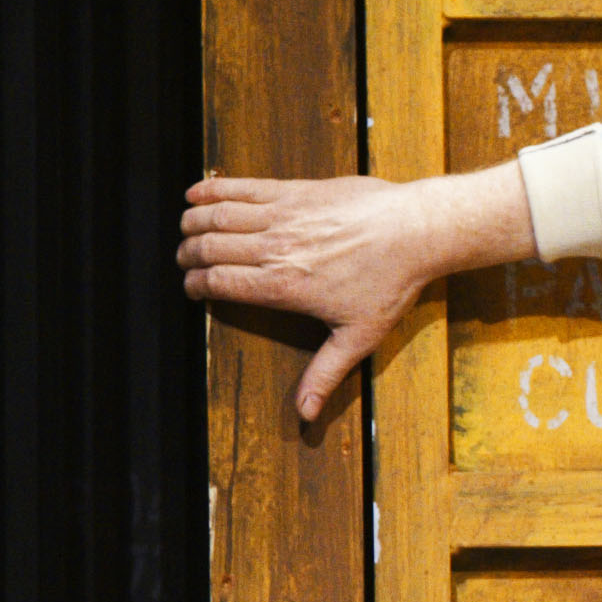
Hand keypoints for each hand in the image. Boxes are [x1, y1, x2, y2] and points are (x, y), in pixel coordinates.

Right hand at [176, 168, 525, 421]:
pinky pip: (242, 187)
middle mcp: (274, 250)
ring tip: (187, 230)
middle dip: (189, 255)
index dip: (196, 286)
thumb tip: (306, 413)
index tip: (192, 288)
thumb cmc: (390, 283)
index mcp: (282, 287)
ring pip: (218, 216)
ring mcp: (282, 216)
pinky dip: (213, 190)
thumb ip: (325, 373)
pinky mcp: (294, 190)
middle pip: (210, 248)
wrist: (416, 231)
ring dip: (193, 223)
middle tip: (185, 260)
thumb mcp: (358, 338)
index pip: (219, 283)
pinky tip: (196, 194)